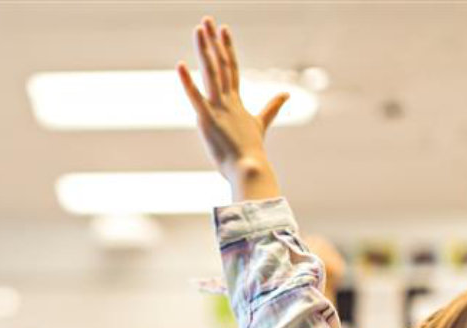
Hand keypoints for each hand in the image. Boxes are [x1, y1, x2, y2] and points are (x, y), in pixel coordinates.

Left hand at [177, 17, 288, 199]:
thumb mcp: (261, 125)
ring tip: (199, 30)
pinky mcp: (208, 121)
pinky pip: (196, 98)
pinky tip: (180, 66)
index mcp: (236, 102)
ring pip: (211, 74)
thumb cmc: (252, 152)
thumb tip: (287, 94)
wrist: (250, 169)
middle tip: (207, 20)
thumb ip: (272, 108)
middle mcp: (227, 101)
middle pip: (220, 64)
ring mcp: (218, 109)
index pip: (231, 68)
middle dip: (213, 42)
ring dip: (205, 50)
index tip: (223, 29)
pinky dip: (188, 82)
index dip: (227, 48)